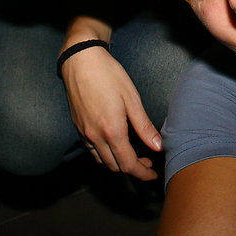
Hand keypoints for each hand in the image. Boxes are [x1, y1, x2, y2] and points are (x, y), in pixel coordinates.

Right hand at [61, 45, 160, 180]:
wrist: (81, 61)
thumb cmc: (109, 75)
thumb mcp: (132, 99)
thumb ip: (144, 127)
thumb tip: (157, 146)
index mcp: (111, 131)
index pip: (128, 164)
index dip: (142, 173)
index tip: (152, 174)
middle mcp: (95, 136)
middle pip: (114, 166)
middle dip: (132, 168)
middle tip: (147, 161)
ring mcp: (84, 133)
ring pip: (101, 161)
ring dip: (117, 162)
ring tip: (132, 154)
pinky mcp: (78, 127)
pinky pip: (91, 150)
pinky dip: (104, 154)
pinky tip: (114, 143)